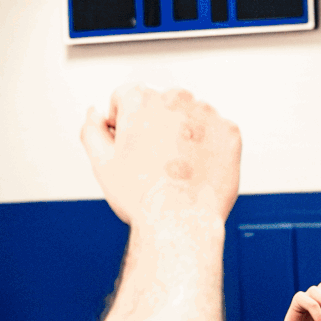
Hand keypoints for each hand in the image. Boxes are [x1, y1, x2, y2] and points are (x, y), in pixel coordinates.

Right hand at [76, 84, 240, 226]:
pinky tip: (198, 169)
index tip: (130, 145)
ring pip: (190, 117)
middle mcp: (175, 99)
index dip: (123, 123)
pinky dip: (209, 148)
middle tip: (154, 162)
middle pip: (160, 106)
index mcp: (140, 100)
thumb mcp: (101, 162)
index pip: (126, 98)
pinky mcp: (229, 132)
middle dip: (156, 127)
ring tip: (177, 169)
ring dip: (184, 135)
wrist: (179, 223)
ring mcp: (206, 114)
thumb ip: (91, 129)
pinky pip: (216, 133)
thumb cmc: (141, 197)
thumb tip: (95, 114)